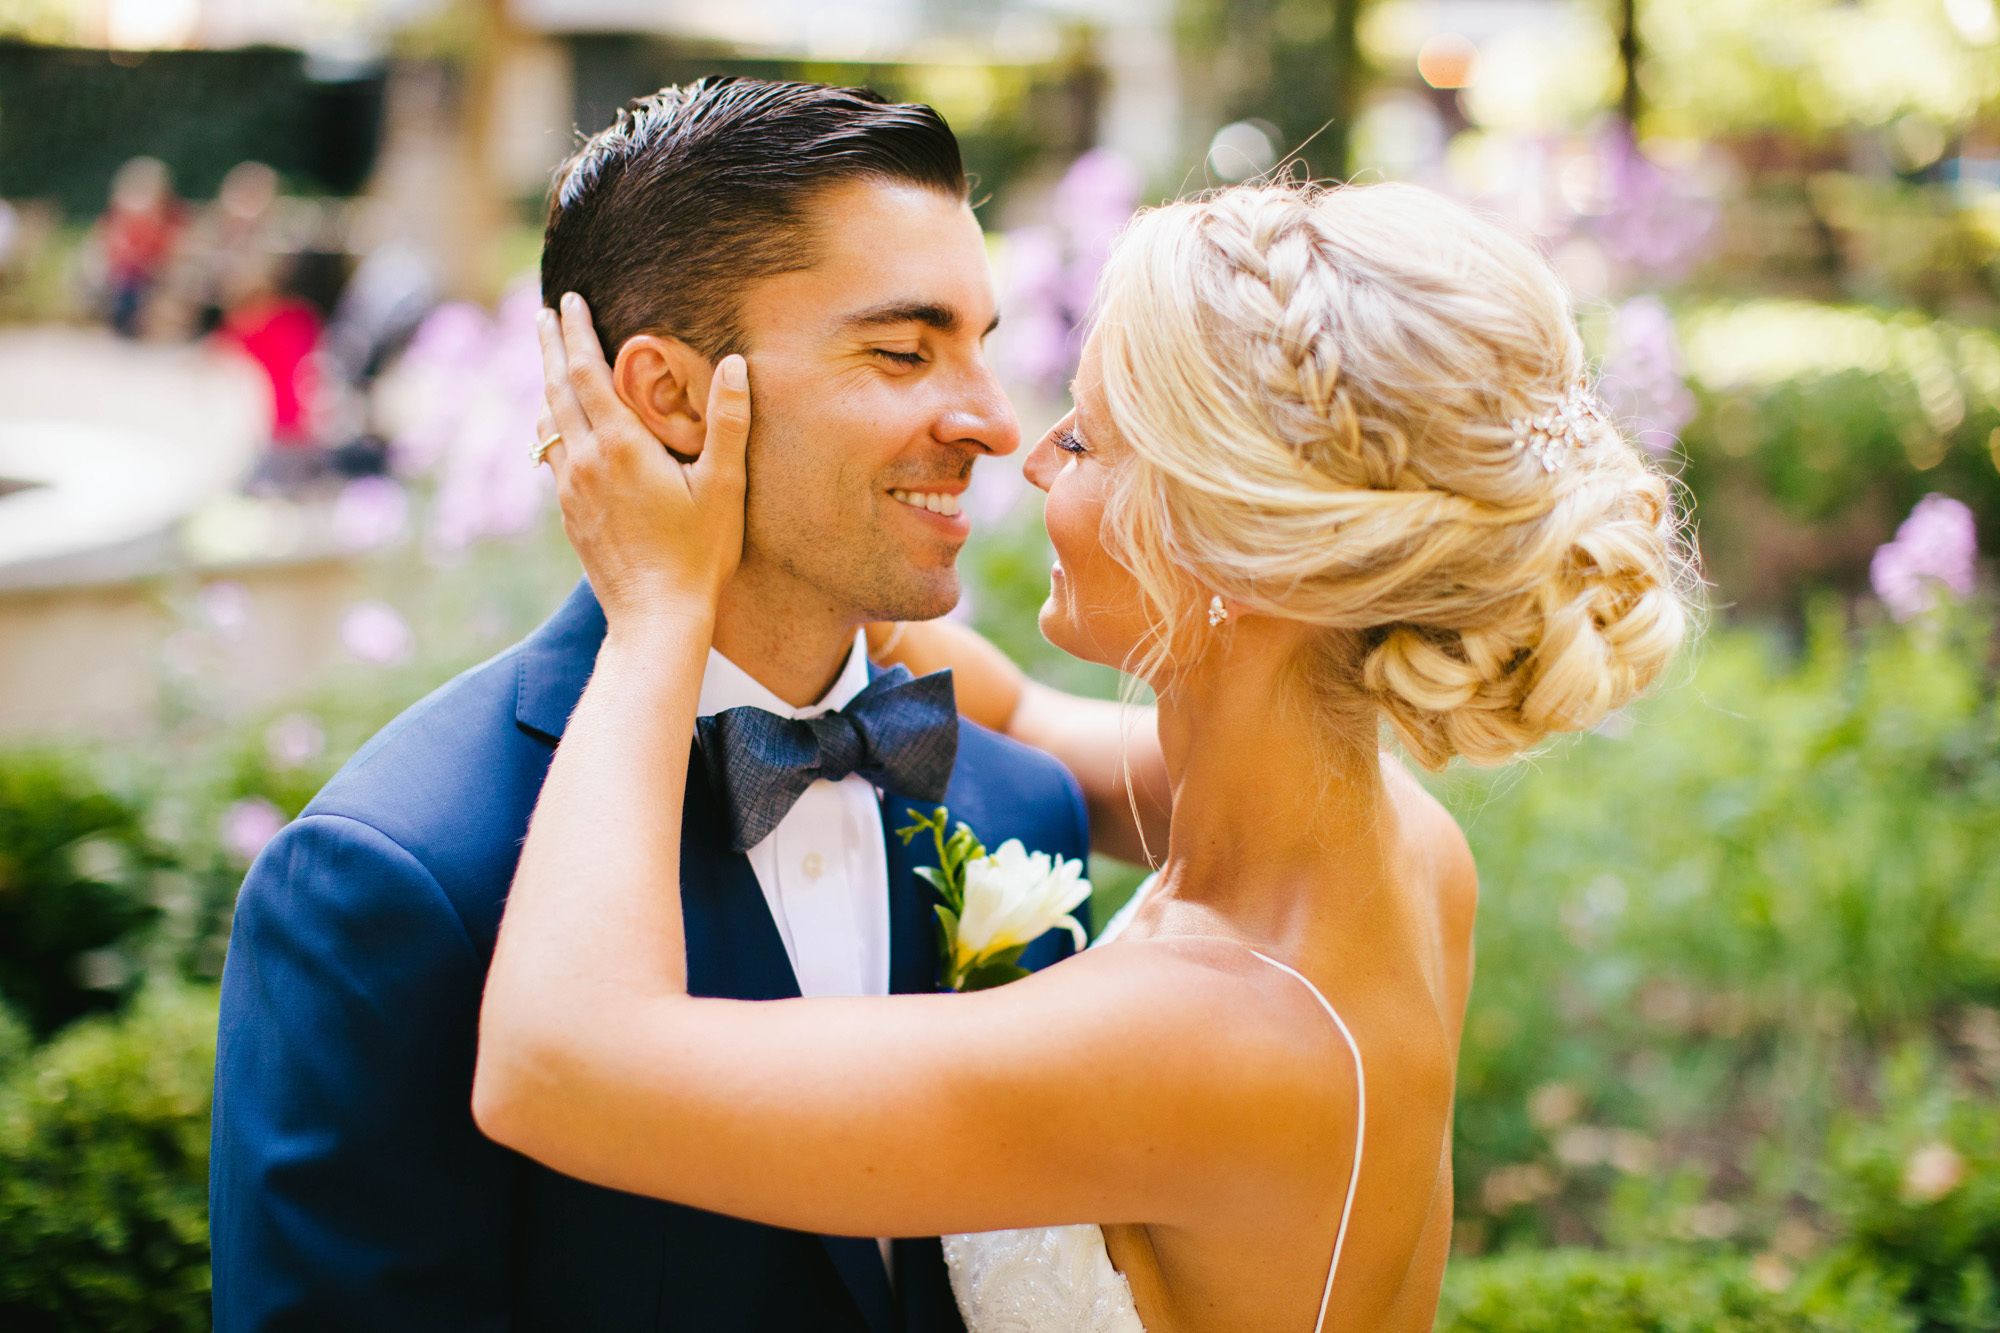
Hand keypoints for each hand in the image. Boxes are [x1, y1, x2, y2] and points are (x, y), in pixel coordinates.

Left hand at [536, 293, 748, 633]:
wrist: (655, 616)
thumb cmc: (699, 553)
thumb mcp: (725, 485)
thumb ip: (729, 421)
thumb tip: (736, 364)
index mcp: (620, 446)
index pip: (588, 373)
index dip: (577, 333)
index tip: (568, 301)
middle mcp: (585, 461)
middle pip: (556, 390)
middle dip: (550, 348)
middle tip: (541, 315)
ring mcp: (570, 490)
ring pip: (547, 423)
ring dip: (546, 385)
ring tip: (548, 363)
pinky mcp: (569, 514)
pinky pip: (551, 455)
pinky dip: (550, 426)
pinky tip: (556, 429)